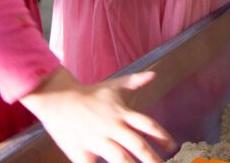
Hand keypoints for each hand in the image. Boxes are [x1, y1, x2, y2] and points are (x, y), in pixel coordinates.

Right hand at [21, 67, 174, 162]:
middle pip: (138, 145)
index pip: (148, 125)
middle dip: (153, 158)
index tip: (172, 147)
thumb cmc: (88, 94)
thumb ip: (135, 81)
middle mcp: (113, 127)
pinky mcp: (81, 152)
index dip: (162, 136)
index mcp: (122, 113)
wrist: (57, 99)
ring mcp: (97, 140)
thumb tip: (154, 75)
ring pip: (120, 158)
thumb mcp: (114, 85)